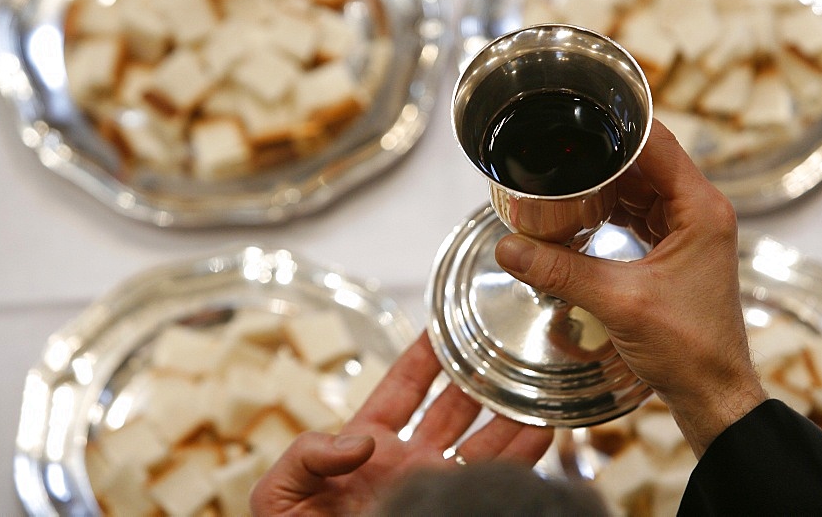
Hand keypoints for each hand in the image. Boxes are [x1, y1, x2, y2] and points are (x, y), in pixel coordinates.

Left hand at [249, 332, 553, 515]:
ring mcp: (434, 489)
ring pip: (483, 444)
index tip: (447, 323)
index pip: (402, 387)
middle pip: (453, 408)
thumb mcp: (280, 492)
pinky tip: (541, 433)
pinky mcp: (453, 511)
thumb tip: (360, 442)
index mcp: (367, 444)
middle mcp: (408, 462)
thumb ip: (307, 453)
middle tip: (504, 347)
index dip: (424, 355)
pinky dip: (521, 460)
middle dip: (478, 377)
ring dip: (509, 414)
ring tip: (533, 386)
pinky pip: (494, 483)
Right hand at [494, 119, 765, 456]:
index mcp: (701, 209)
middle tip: (554, 155)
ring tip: (559, 184)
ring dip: (601, 187)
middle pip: (643, 163)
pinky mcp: (675, 249)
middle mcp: (699, 211)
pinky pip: (637, 214)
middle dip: (598, 159)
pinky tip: (578, 217)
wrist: (712, 393)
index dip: (616, 126)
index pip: (657, 144)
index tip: (576, 116)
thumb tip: (508, 247)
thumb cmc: (690, 349)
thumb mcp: (619, 303)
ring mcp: (688, 230)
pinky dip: (608, 212)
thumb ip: (561, 271)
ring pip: (638, 188)